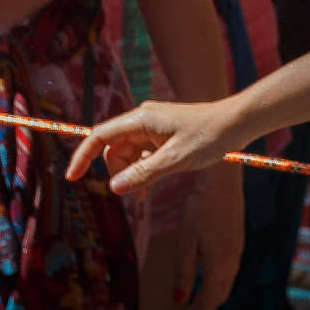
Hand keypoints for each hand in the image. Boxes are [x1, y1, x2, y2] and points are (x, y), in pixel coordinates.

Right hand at [65, 96, 244, 193]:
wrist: (237, 123)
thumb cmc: (209, 136)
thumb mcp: (175, 160)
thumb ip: (144, 174)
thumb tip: (114, 188)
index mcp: (141, 119)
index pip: (100, 136)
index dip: (83, 157)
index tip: (72, 178)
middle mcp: (143, 119)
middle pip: (114, 149)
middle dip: (119, 172)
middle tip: (141, 190)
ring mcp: (153, 126)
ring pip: (129, 154)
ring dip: (134, 173)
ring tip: (152, 188)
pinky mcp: (163, 134)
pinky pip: (144, 154)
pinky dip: (145, 168)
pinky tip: (159, 178)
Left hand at [174, 164, 244, 309]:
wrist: (223, 180)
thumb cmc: (199, 208)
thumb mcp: (186, 241)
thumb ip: (184, 272)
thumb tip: (179, 301)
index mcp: (219, 264)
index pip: (210, 300)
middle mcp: (232, 260)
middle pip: (221, 294)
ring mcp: (237, 249)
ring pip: (227, 282)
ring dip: (212, 296)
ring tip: (195, 303)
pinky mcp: (238, 239)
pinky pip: (230, 270)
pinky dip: (218, 282)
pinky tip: (208, 277)